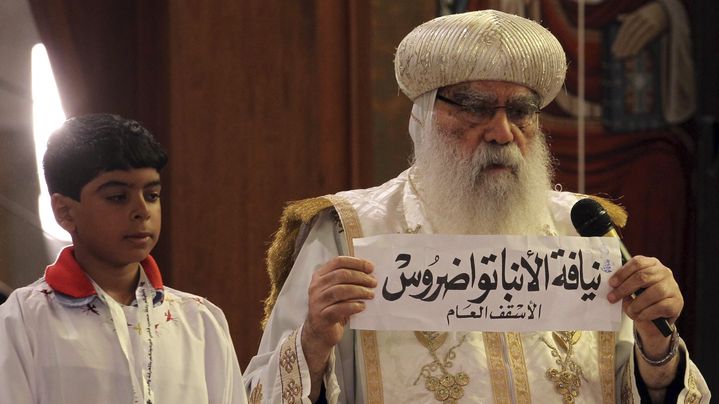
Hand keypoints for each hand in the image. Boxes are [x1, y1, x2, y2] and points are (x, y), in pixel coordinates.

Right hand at [301, 256, 375, 372]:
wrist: (319, 333)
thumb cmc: (332, 309)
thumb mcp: (337, 291)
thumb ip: (348, 282)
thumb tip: (370, 274)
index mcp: (320, 276)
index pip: (338, 262)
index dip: (356, 263)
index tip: (370, 267)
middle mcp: (316, 287)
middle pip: (341, 275)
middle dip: (361, 277)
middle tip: (374, 283)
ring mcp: (317, 301)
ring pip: (341, 290)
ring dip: (360, 291)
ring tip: (371, 294)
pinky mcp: (322, 316)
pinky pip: (340, 308)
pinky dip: (354, 306)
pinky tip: (362, 307)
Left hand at [607, 256, 682, 350]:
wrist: (657, 319)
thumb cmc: (641, 299)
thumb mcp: (633, 288)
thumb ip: (624, 283)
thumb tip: (612, 287)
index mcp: (652, 264)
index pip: (637, 263)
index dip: (622, 273)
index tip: (611, 284)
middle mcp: (664, 272)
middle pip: (642, 277)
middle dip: (624, 289)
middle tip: (612, 298)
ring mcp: (672, 287)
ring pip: (652, 293)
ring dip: (636, 304)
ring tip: (629, 310)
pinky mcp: (677, 302)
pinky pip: (660, 307)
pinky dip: (647, 313)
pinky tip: (640, 315)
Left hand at [611, 2, 667, 58]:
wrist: (671, 9)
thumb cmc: (653, 13)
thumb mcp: (641, 13)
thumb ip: (629, 17)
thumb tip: (618, 17)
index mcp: (636, 14)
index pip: (624, 30)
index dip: (618, 41)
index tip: (613, 51)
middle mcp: (642, 17)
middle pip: (629, 33)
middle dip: (622, 45)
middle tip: (617, 56)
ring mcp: (650, 21)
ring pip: (636, 36)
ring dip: (629, 47)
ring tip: (623, 56)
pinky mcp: (657, 27)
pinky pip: (645, 37)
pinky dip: (638, 46)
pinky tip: (633, 54)